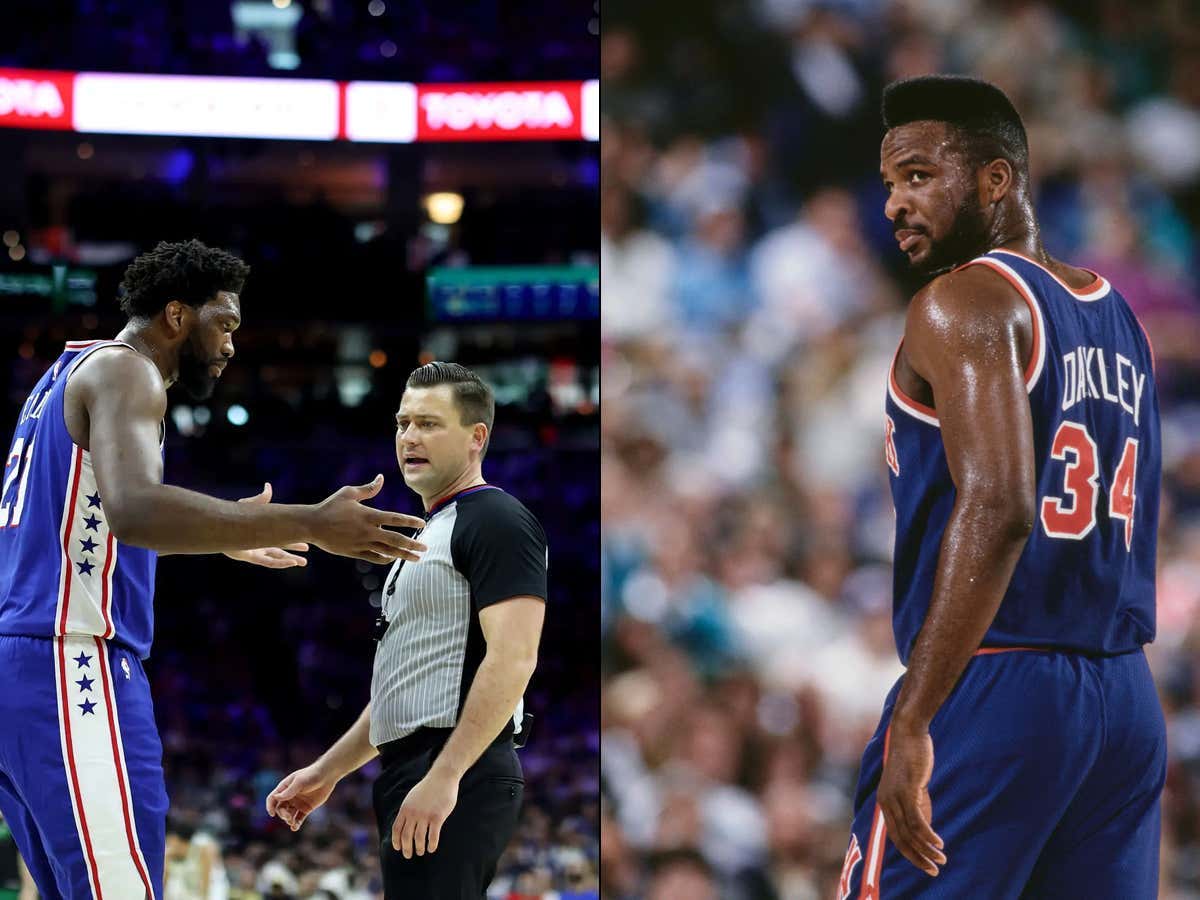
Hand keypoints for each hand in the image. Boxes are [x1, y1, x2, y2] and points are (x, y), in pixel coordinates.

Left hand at [224, 483, 308, 567]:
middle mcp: (259, 543)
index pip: (281, 537)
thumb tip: (268, 486)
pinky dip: (281, 563)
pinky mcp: (251, 556)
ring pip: (276, 558)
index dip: (293, 540)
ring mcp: (255, 551)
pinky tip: (291, 563)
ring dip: (290, 560)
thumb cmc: (233, 514)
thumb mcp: (251, 506)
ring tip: (303, 563)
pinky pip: (268, 563)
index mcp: (262, 533)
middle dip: (293, 553)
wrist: (221, 524)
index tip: (306, 542)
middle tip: (306, 557)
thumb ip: (261, 498)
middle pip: (280, 550)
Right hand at [266, 763, 337, 831]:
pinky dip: (296, 824)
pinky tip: (295, 828)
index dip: (270, 806)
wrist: (327, 776)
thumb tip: (276, 798)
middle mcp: (289, 796)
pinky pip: (299, 818)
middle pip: (280, 809)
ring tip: (292, 823)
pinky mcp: (306, 808)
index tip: (272, 814)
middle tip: (288, 818)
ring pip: (289, 815)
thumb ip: (289, 791)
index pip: (273, 798)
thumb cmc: (311, 775)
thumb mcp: (299, 782)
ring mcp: (297, 803)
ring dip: (288, 820)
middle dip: (282, 814)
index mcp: (285, 788)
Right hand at [310, 475, 426, 564]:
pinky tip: (394, 558)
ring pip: (387, 552)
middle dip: (412, 544)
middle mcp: (367, 531)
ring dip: (403, 555)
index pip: (395, 518)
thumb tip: (381, 478)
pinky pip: (374, 558)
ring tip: (417, 558)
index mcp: (368, 515)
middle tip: (426, 547)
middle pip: (395, 539)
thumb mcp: (348, 493)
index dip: (410, 521)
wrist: (311, 525)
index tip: (423, 523)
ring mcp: (362, 543)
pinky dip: (386, 559)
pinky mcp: (355, 552)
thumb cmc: (330, 506)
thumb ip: (368, 488)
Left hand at [392, 768, 458, 857]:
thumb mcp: (412, 798)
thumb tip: (403, 825)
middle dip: (406, 849)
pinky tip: (432, 848)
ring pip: (419, 838)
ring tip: (421, 851)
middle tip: (409, 855)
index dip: (396, 841)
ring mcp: (425, 815)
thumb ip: (407, 810)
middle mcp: (413, 813)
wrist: (442, 777)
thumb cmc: (428, 788)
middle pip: (406, 837)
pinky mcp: (437, 817)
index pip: (396, 829)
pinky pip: (432, 836)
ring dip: (419, 848)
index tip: (398, 848)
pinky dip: (431, 845)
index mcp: (405, 808)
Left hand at [876, 722, 945, 876]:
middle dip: (917, 858)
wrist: (908, 732)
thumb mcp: (913, 785)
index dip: (910, 853)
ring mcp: (895, 797)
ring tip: (941, 860)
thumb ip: (918, 804)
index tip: (924, 864)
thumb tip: (925, 828)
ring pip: (910, 833)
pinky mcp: (907, 790)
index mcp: (885, 802)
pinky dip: (929, 835)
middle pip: (900, 839)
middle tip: (933, 870)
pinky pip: (917, 821)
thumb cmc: (912, 757)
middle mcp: (886, 802)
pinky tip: (939, 844)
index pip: (895, 836)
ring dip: (927, 850)